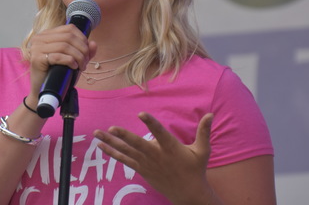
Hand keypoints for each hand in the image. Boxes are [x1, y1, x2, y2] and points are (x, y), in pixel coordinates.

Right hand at [27, 24, 96, 95]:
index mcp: (48, 34)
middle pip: (69, 37)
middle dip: (82, 50)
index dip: (82, 38)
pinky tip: (74, 67)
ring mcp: (36, 48)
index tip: (87, 51)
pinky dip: (70, 61)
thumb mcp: (74, 60)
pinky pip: (58, 56)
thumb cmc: (58, 74)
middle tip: (85, 62)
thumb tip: (93, 44)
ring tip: (81, 66)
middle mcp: (40, 38)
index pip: (70, 28)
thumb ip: (84, 51)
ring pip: (64, 46)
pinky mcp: (36, 59)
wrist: (43, 91)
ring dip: (78, 57)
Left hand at [94, 112, 216, 203]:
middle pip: (138, 144)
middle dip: (124, 136)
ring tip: (97, 134)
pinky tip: (102, 147)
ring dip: (111, 143)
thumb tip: (210, 114)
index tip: (141, 114)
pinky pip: (125, 160)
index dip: (151, 123)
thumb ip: (204, 131)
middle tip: (111, 128)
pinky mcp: (142, 170)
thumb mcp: (202, 150)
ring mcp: (148, 164)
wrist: (188, 194)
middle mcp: (157, 156)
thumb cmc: (195, 169)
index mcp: (171, 148)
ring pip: (127, 152)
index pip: (160, 133)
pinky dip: (113, 153)